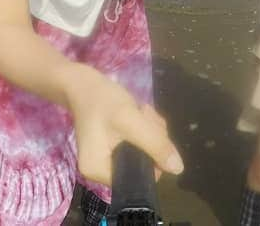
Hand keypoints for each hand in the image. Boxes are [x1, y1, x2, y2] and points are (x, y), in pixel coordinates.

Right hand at [67, 66, 182, 185]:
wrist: (81, 81)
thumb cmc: (102, 100)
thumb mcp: (131, 120)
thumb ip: (155, 144)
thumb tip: (178, 169)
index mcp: (98, 172)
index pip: (137, 178)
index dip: (152, 158)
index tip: (151, 131)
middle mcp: (100, 171)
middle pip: (141, 164)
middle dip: (151, 139)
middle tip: (145, 115)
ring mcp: (105, 158)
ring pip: (142, 151)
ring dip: (149, 130)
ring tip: (142, 109)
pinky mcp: (110, 146)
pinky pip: (135, 144)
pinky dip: (142, 128)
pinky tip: (140, 111)